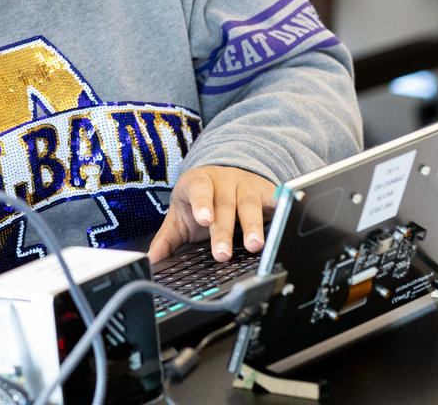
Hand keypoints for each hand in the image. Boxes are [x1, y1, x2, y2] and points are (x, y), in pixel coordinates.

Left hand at [148, 165, 276, 263]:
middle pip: (223, 204)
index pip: (198, 189)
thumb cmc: (199, 202)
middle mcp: (222, 180)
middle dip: (224, 230)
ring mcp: (245, 184)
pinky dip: (281, 206)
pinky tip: (287, 216)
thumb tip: (150, 260)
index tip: (203, 219)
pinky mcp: (265, 190)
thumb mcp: (180, 217)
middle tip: (222, 254)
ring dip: (252, 226)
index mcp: (196, 182)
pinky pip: (273, 198)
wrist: (222, 177)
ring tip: (255, 246)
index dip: (201, 203)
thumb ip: (167, 239)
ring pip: (249, 204)